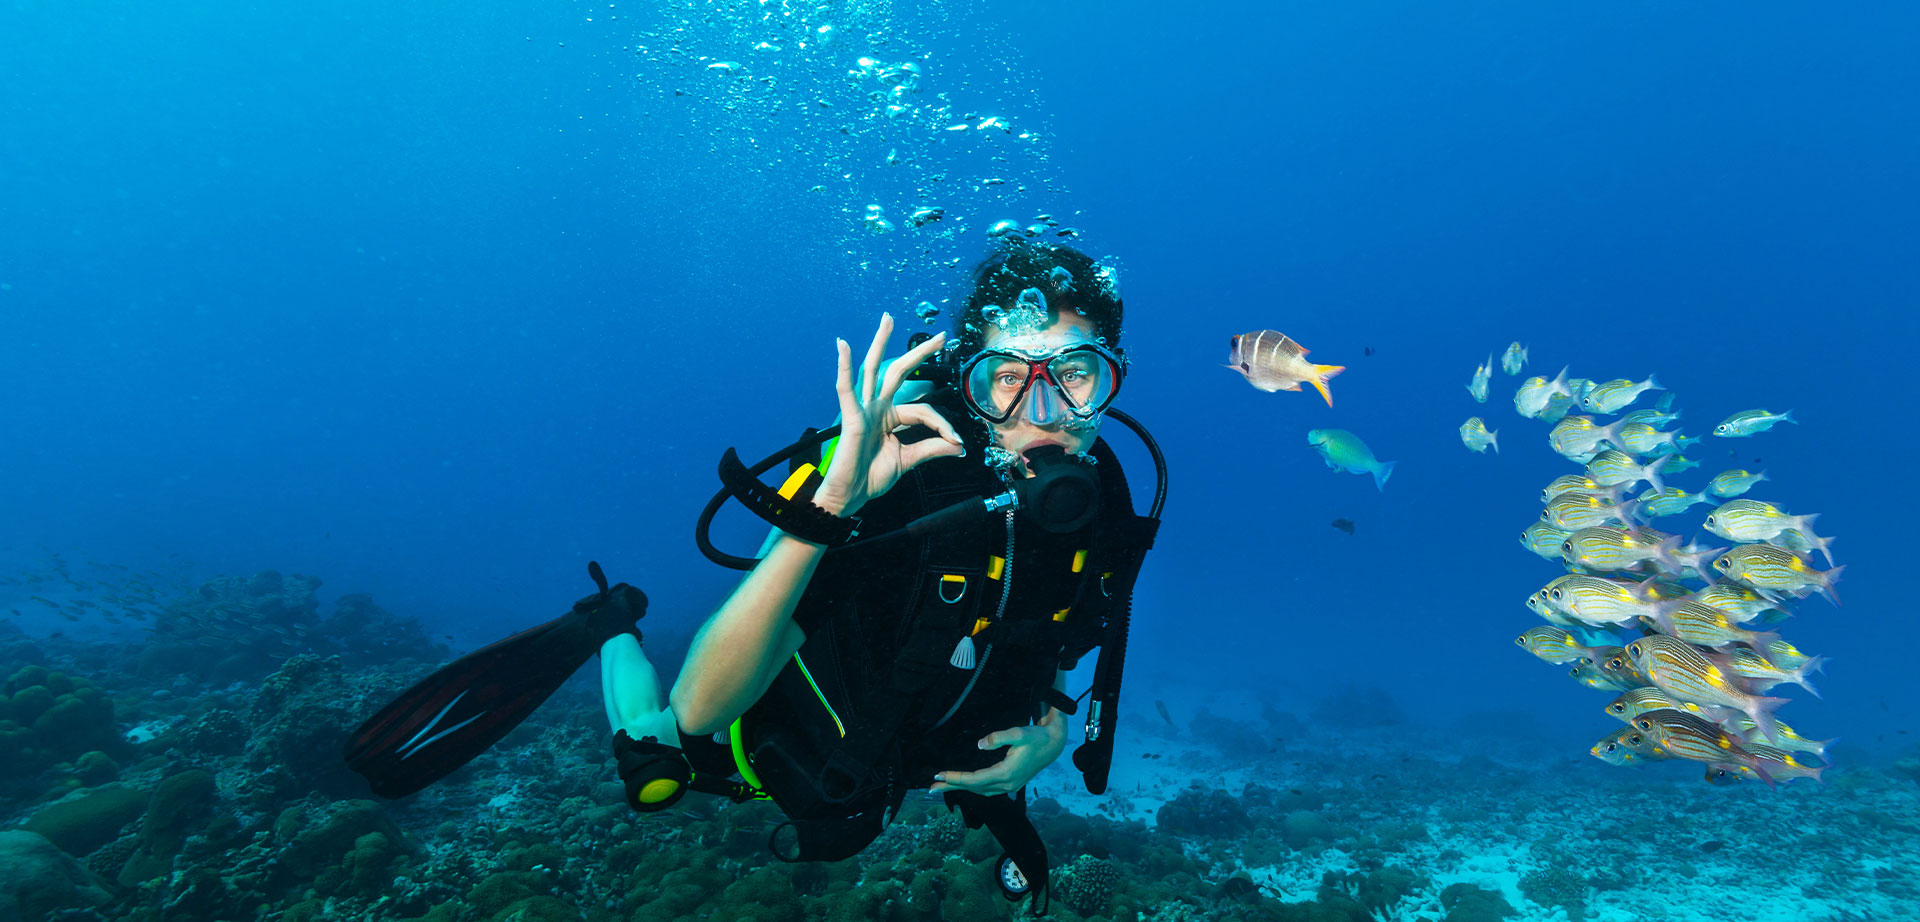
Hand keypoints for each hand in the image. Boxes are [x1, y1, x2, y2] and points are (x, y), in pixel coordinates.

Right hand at [813, 313, 964, 517]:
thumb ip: (932, 448)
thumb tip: (958, 446)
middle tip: (940, 335)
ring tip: (887, 319)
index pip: (924, 410)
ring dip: (881, 342)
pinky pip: (846, 388)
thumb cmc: (871, 478)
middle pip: (900, 372)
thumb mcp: (909, 460)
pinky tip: (842, 345)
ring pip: (874, 369)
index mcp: (890, 417)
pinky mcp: (851, 417)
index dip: (943, 426)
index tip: (957, 443)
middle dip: (920, 353)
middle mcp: (877, 407)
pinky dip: (843, 366)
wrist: (850, 496)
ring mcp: (864, 409)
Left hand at [929, 707, 1067, 795]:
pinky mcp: (1010, 783)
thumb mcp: (1019, 733)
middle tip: (931, 786)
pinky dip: (973, 787)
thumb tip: (979, 744)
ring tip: (943, 786)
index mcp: (1006, 773)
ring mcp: (1009, 786)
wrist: (1053, 745)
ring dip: (961, 788)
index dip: (956, 777)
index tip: (939, 774)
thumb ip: (999, 737)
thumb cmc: (1036, 737)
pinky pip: (987, 789)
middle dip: (952, 786)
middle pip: (974, 788)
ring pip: (979, 791)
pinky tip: (964, 784)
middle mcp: (1007, 783)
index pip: (975, 779)